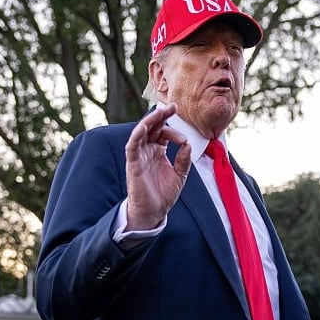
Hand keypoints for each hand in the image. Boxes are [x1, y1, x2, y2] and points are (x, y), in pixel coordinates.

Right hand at [124, 103, 192, 229]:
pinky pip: (132, 146)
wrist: (154, 212)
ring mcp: (139, 156)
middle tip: (172, 106)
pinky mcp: (133, 164)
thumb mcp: (180, 174)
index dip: (173, 130)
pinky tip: (144, 127)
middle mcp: (147, 151)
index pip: (164, 133)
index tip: (185, 138)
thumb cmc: (164, 194)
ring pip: (141, 132)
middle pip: (152, 127)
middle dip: (161, 116)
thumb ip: (184, 159)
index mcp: (158, 151)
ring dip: (149, 121)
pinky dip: (137, 136)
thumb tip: (187, 144)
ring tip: (159, 111)